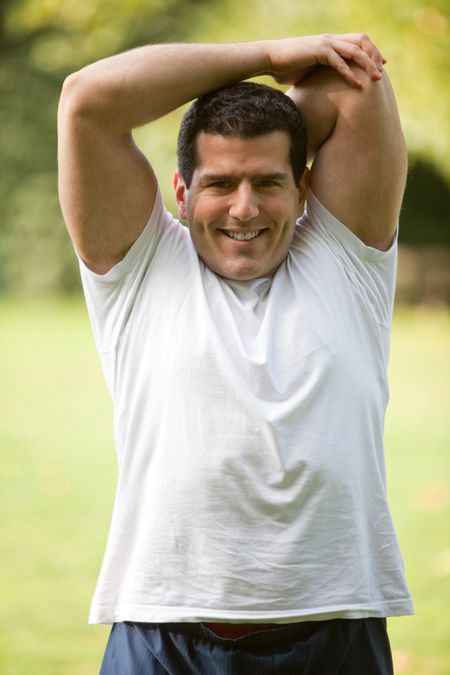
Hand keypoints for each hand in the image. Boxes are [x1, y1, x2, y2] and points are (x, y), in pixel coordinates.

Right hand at [266, 33, 385, 87]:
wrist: (269, 60)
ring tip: (377, 78)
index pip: (357, 41)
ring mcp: (325, 44)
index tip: (380, 64)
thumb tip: (326, 90)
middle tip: (382, 71)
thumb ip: (321, 75)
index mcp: (330, 42)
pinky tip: (358, 85)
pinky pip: (340, 62)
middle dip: (374, 55)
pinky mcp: (319, 51)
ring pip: (355, 50)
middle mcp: (331, 39)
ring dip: (368, 64)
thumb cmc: (286, 68)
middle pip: (362, 41)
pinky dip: (350, 73)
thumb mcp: (308, 71)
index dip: (371, 51)